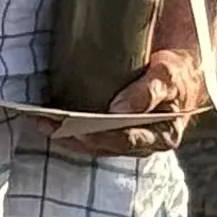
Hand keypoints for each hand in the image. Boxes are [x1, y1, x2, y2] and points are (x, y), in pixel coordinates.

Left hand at [55, 46, 210, 157]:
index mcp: (163, 135)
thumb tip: (121, 109)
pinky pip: (86, 136)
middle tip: (49, 123)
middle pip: (104, 145)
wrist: (175, 72)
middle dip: (75, 136)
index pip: (128, 139)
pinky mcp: (110, 133)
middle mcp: (142, 143)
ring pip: (91, 144)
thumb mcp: (169, 76)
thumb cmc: (174, 72)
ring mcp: (125, 141)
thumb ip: (150, 92)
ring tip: (41, 121)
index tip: (79, 127)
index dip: (102, 135)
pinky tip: (46, 119)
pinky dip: (66, 129)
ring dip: (64, 134)